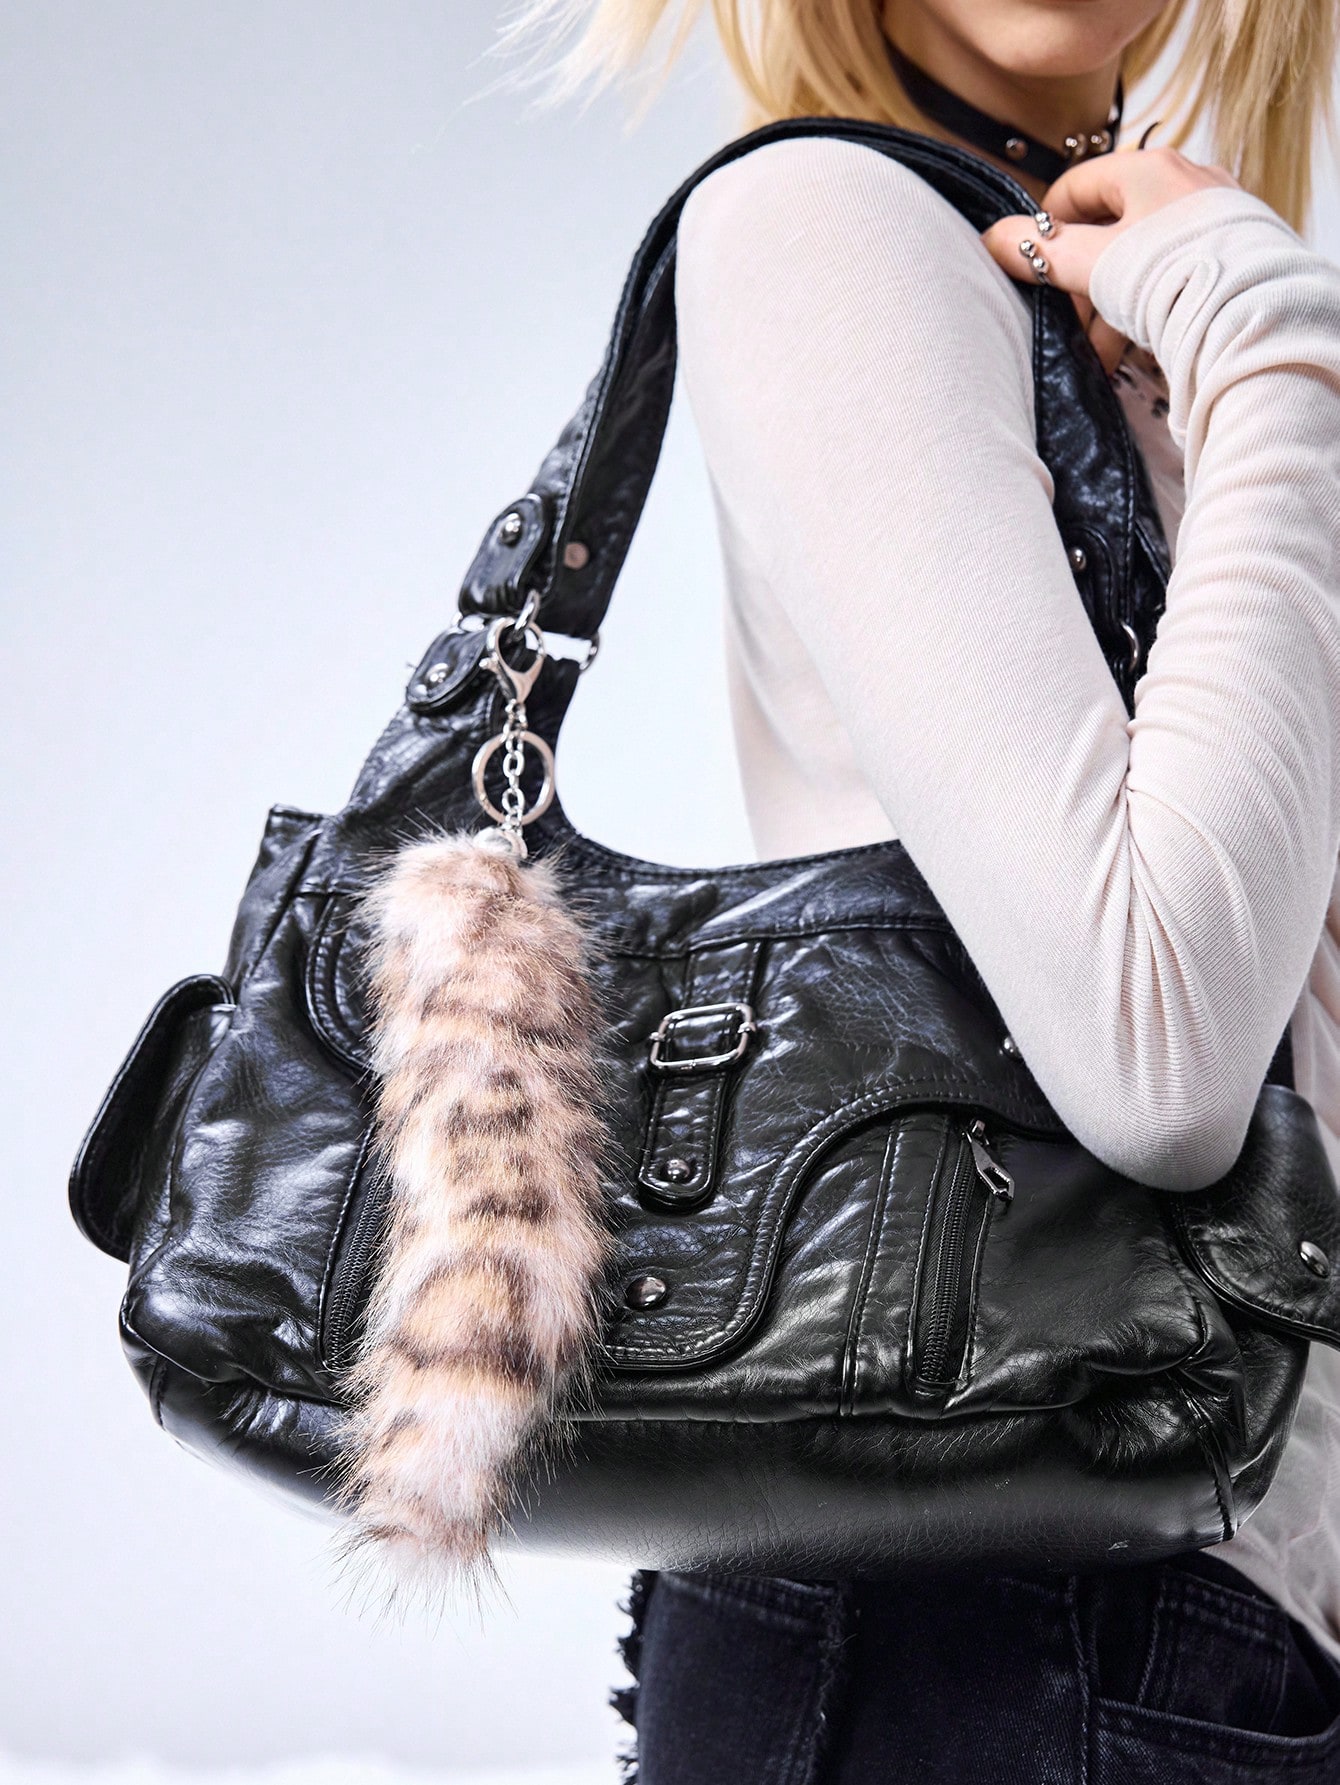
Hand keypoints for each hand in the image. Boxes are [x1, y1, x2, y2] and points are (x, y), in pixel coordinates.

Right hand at [982, 148, 1240, 373]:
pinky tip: (1138, 348)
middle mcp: (1183, 181)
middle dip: (1083, 286)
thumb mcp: (1091, 264)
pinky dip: (1150, 308)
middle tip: (1073, 328)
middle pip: (1108, 232)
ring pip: (1140, 260)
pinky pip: (1174, 274)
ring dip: (1112, 307)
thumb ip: (1039, 253)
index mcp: (1146, 168)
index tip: (1039, 275)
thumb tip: (990, 239)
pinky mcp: (1232, 250)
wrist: (1250, 312)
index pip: (1074, 189)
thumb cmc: (1168, 276)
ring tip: (1103, 353)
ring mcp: (1212, 215)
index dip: (1047, 234)